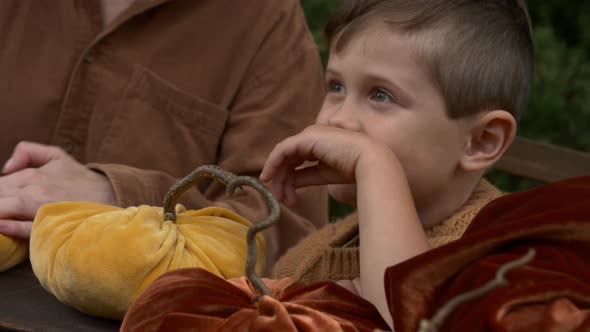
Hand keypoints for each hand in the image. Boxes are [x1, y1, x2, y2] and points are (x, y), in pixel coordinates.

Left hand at [0, 142, 116, 238]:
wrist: (111, 195)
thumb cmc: (81, 179)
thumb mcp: (56, 156)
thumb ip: (28, 152)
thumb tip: (6, 168)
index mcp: (32, 175)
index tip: (1, 196)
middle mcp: (34, 190)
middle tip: (3, 206)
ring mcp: (42, 209)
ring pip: (5, 209)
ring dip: (0, 211)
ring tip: (2, 213)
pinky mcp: (53, 225)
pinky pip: (27, 228)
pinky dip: (11, 228)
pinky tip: (2, 226)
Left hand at [260, 124, 389, 204]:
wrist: (369, 162)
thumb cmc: (354, 168)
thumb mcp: (324, 174)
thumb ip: (306, 176)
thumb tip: (289, 184)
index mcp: (319, 142)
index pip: (296, 158)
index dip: (288, 176)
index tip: (285, 195)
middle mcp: (312, 135)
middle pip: (288, 158)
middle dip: (281, 179)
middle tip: (281, 199)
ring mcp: (309, 135)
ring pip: (283, 155)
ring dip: (279, 177)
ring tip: (282, 198)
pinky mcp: (306, 138)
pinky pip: (283, 151)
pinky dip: (273, 164)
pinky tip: (270, 178)